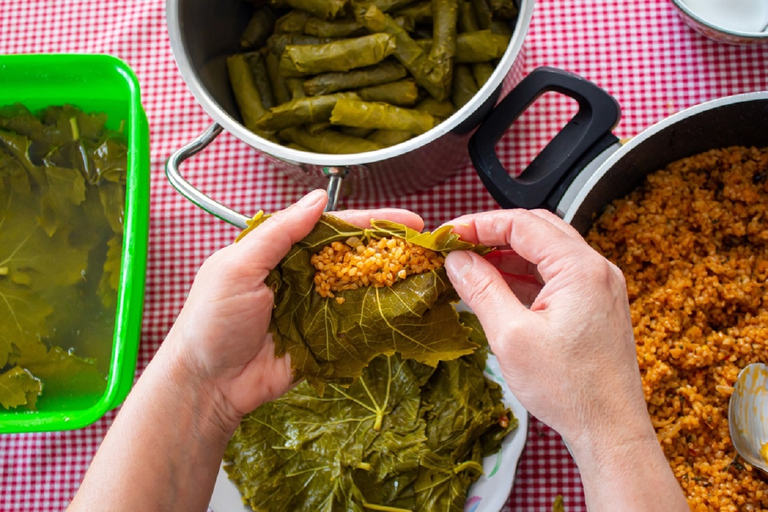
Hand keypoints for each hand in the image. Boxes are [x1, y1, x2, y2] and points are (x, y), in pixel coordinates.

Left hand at [162, 190, 424, 433]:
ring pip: (360, 287)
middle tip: (426, 247)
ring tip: (426, 274)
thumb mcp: (237, 267)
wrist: (208, 383)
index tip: (406, 220)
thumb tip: (318, 199)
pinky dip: (380, 316)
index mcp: (280, 251)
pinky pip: (356, 323)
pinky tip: (406, 308)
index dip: (370, 222)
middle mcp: (303, 275)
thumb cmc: (211, 321)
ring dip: (391, 280)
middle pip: (354, 255)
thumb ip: (278, 232)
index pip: (332, 227)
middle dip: (389, 249)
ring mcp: (316, 307)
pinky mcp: (324, 339)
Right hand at [443, 209, 648, 450]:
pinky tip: (498, 288)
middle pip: (537, 230)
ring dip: (507, 255)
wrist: (610, 430)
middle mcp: (596, 270)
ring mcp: (599, 288)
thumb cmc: (570, 389)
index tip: (449, 234)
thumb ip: (481, 289)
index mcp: (580, 269)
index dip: (479, 224)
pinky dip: (524, 276)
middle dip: (493, 234)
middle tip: (458, 244)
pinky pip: (555, 276)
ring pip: (546, 253)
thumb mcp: (511, 336)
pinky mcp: (595, 306)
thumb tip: (458, 260)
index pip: (522, 224)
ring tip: (471, 267)